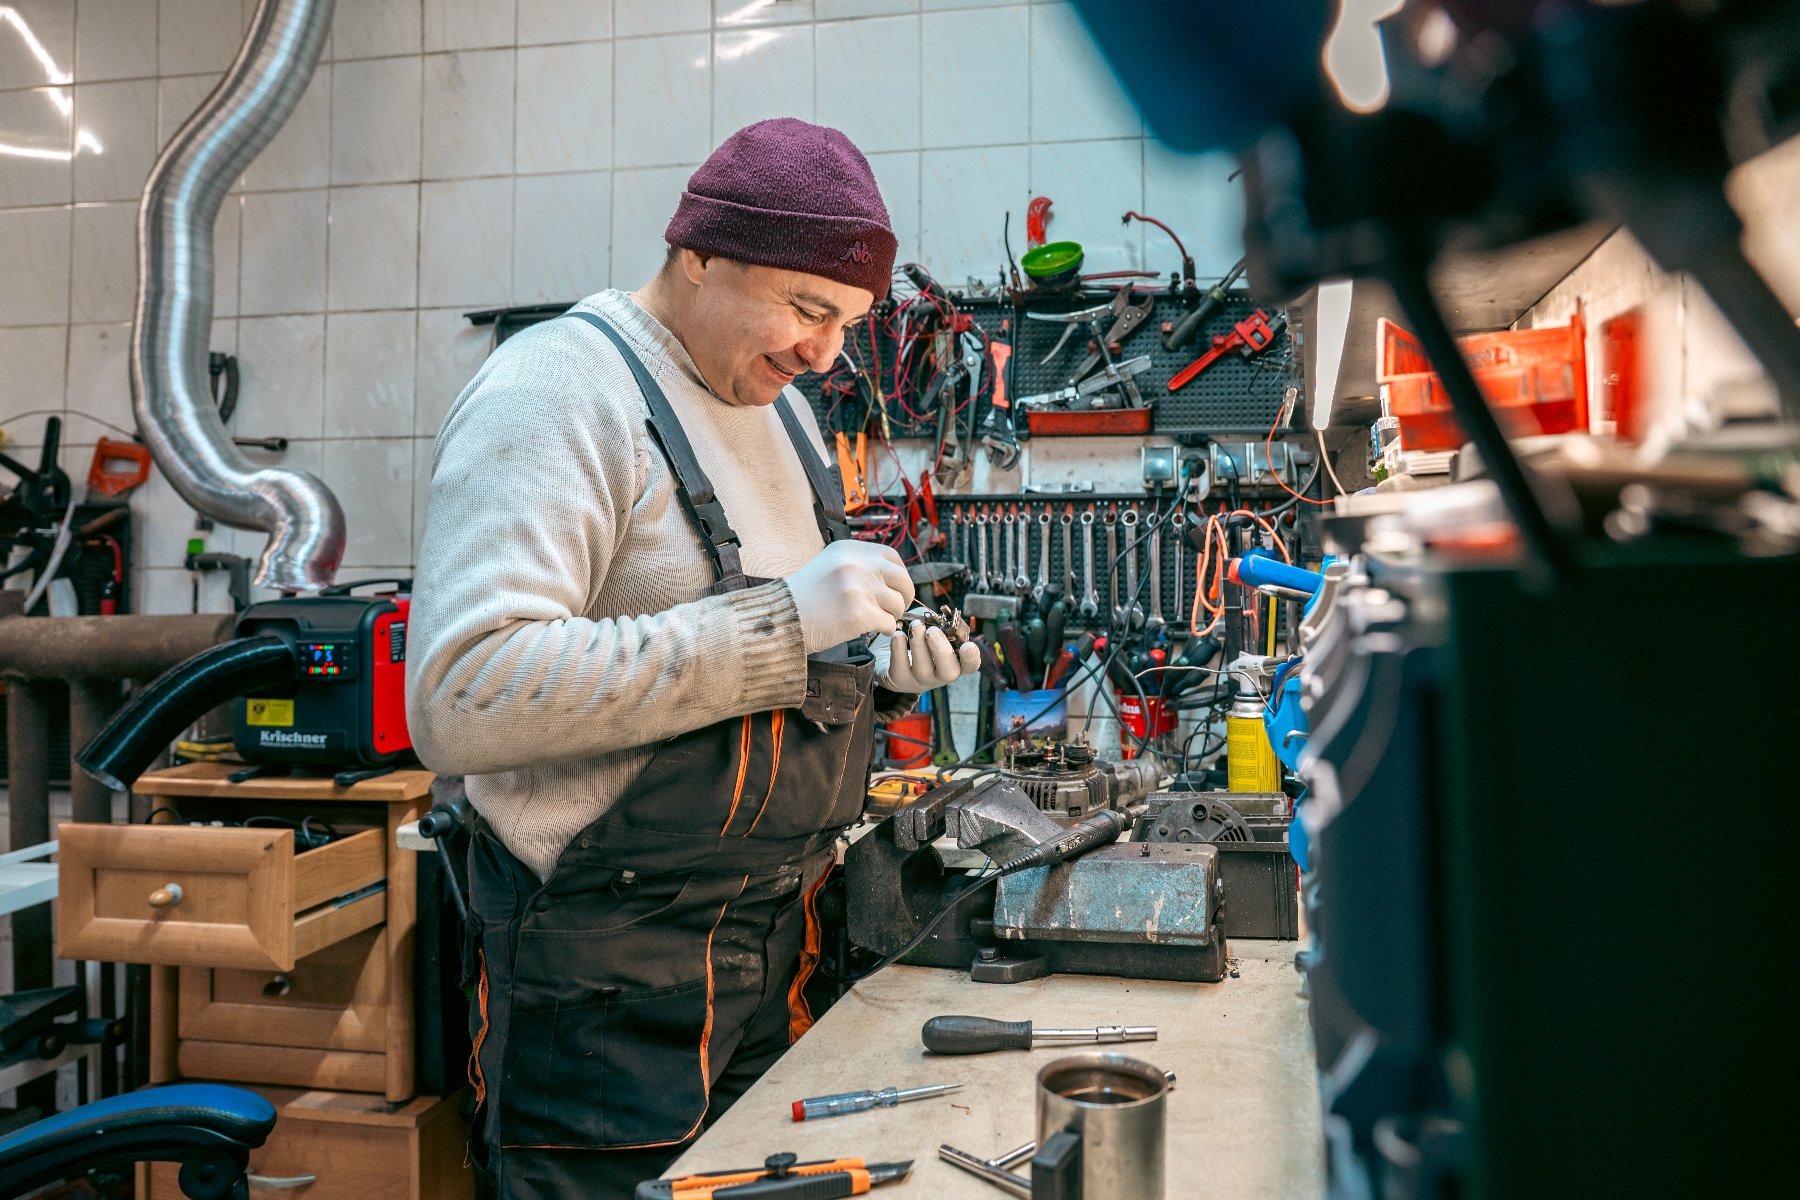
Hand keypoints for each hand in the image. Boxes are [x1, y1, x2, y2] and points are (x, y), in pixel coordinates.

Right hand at [785, 540, 914, 653]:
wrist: (781, 620)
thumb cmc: (805, 597)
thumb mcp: (830, 565)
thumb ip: (859, 565)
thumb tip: (893, 576)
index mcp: (850, 550)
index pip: (891, 557)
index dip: (898, 575)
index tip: (895, 587)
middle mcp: (856, 565)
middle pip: (901, 579)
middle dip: (904, 596)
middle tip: (897, 607)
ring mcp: (859, 589)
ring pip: (897, 603)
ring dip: (891, 614)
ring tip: (874, 619)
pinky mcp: (860, 614)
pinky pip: (888, 623)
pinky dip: (883, 629)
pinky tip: (869, 629)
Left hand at [879, 618, 982, 692]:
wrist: (889, 654)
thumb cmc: (917, 638)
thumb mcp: (929, 627)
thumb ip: (936, 620)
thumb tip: (933, 617)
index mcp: (954, 662)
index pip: (970, 666)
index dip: (971, 658)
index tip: (968, 645)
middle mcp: (939, 675)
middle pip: (949, 672)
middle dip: (941, 650)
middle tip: (932, 631)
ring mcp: (919, 681)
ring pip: (923, 669)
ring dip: (919, 644)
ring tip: (916, 625)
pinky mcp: (899, 681)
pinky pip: (900, 668)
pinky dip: (899, 649)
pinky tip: (898, 635)